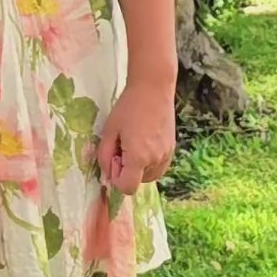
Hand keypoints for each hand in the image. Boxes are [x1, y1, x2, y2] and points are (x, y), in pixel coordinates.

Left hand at [96, 78, 175, 194]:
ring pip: (149, 176)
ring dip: (139, 167)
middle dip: (127, 171)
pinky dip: (149, 162)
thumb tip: (107, 175)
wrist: (153, 88)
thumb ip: (104, 156)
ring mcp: (166, 156)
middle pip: (138, 182)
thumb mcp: (109, 131)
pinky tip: (144, 142)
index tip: (113, 159)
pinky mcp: (172, 149)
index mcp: (138, 158)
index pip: (127, 188)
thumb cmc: (128, 107)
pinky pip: (158, 166)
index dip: (116, 179)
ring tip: (134, 142)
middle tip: (122, 147)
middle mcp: (155, 161)